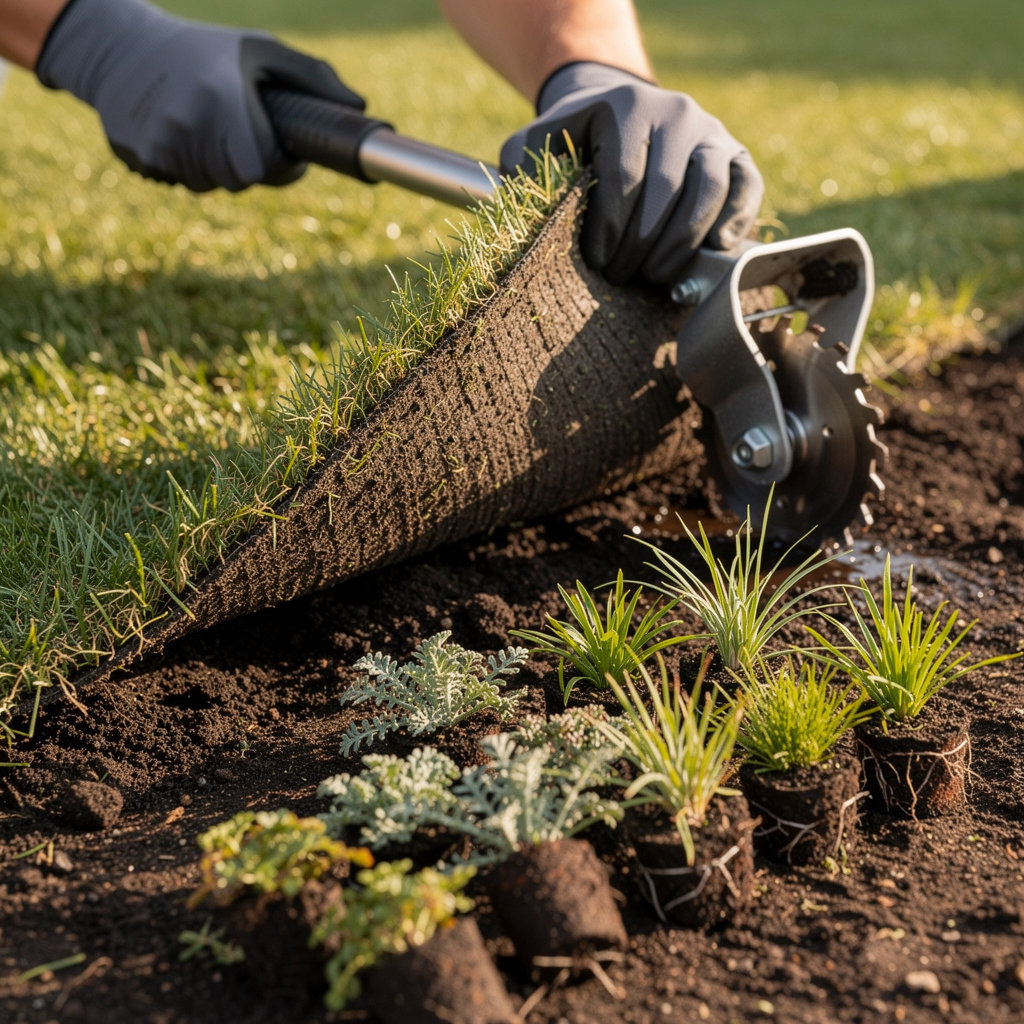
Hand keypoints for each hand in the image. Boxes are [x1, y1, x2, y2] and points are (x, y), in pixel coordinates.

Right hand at [36, 0, 364, 191]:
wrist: (120, 46)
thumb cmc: (206, 49)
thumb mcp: (259, 50)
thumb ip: (312, 77)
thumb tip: (360, 107)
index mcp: (222, 99)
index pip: (262, 169)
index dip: (274, 162)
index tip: (272, 144)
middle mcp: (186, 124)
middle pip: (235, 181)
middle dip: (244, 163)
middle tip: (234, 128)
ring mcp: (157, 143)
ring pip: (205, 184)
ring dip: (213, 166)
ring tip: (203, 125)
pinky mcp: (136, 156)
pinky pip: (175, 181)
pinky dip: (182, 165)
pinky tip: (175, 130)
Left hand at [501, 62, 762, 285]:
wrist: (620, 114)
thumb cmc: (575, 143)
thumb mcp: (539, 145)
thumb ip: (523, 164)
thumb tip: (525, 197)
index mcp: (626, 107)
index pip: (623, 176)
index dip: (609, 228)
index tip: (594, 262)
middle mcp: (676, 112)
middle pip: (666, 189)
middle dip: (641, 245)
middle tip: (620, 278)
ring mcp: (712, 133)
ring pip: (709, 191)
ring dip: (682, 243)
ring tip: (657, 277)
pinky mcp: (738, 155)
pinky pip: (746, 190)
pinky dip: (733, 224)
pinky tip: (710, 254)